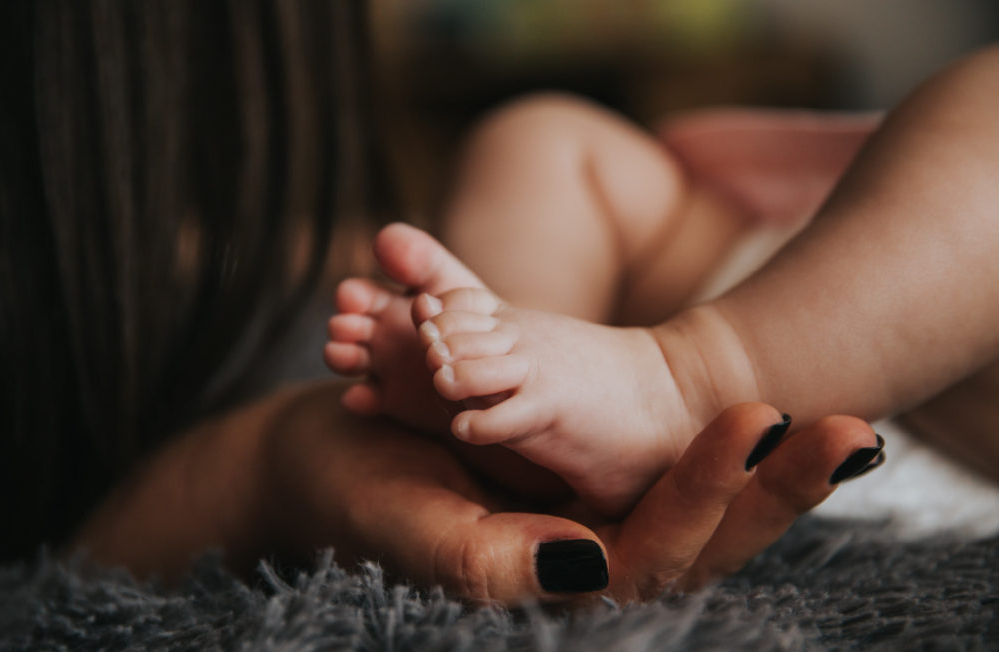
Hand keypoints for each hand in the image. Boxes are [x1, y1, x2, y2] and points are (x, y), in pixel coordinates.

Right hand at [264, 385, 882, 603]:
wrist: (329, 456)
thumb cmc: (357, 496)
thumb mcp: (414, 528)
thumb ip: (490, 562)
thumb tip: (592, 564)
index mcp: (553, 583)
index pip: (658, 555)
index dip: (713, 493)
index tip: (758, 422)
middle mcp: (586, 560)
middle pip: (705, 540)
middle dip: (778, 491)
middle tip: (855, 435)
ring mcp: (591, 519)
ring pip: (699, 505)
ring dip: (772, 469)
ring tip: (848, 429)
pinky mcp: (583, 480)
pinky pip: (667, 468)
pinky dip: (718, 442)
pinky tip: (771, 416)